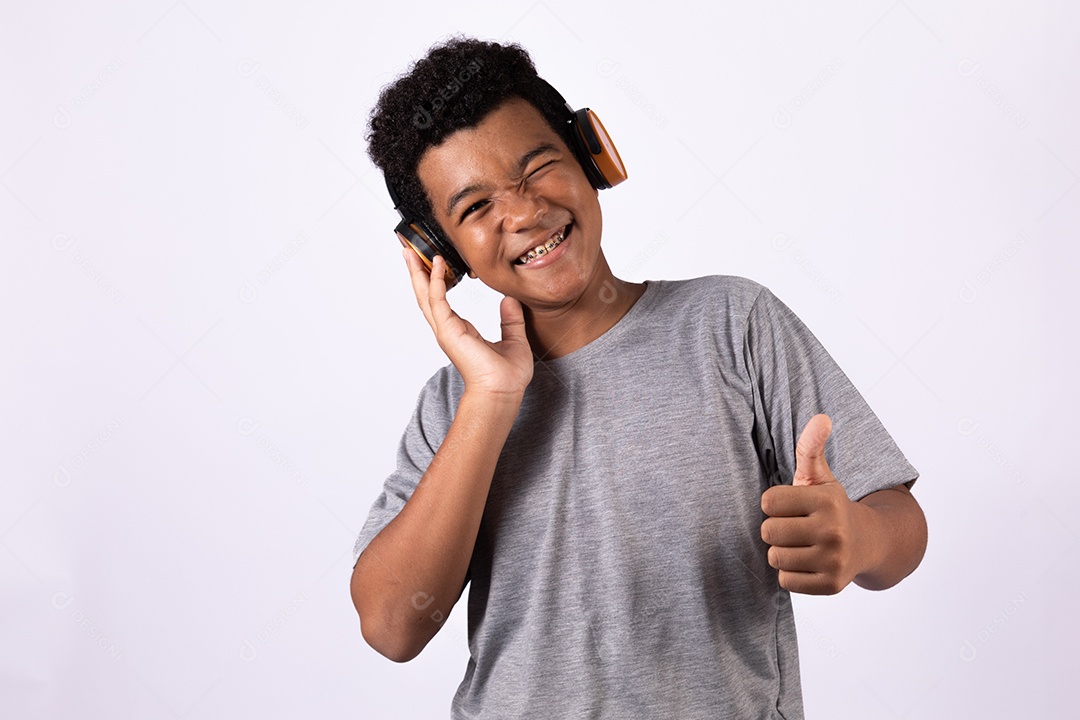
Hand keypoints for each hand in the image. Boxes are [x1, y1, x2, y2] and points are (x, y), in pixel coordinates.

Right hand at [404, 251, 533, 396]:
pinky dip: (436, 281)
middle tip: (408, 251)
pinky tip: (437, 264)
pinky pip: (438, 300)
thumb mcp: (515, 340)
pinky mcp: (449, 331)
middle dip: (417, 273)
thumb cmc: (508, 376)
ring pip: (425, 295)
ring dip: (417, 273)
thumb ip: (511, 319)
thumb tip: (509, 299)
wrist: (503, 392)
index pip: (442, 301)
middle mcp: (449, 329)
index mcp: (461, 331)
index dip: (436, 281)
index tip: (434, 262)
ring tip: (409, 252)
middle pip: (426, 295)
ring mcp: (446, 330)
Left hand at [760, 414, 871, 594]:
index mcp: (827, 500)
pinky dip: (790, 574)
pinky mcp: (831, 585)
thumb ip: (811, 448)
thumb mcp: (821, 477)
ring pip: (775, 558)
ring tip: (801, 545)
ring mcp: (834, 560)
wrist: (869, 543)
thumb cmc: (831, 508)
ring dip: (781, 553)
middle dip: (775, 529)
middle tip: (794, 528)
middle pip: (768, 532)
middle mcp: (833, 530)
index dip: (773, 504)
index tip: (790, 506)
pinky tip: (807, 563)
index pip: (768, 502)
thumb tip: (821, 417)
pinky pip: (785, 581)